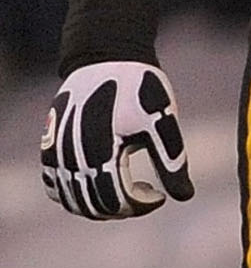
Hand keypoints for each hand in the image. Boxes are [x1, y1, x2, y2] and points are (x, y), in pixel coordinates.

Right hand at [40, 59, 192, 220]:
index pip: (117, 200)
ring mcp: (55, 152)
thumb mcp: (162, 122)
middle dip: (123, 209)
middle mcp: (72, 156)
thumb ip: (172, 160)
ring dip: (98, 206)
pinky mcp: (48, 146)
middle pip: (93, 205)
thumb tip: (184, 197)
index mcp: (102, 150)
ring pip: (70, 200)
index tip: (160, 195)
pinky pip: (53, 185)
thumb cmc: (140, 88)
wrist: (106, 58)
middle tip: (145, 192)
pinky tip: (100, 182)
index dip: (141, 205)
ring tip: (125, 189)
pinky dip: (73, 194)